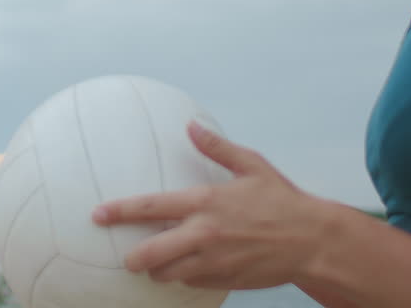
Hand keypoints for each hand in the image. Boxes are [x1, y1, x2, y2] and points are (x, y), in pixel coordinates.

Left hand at [91, 121, 331, 290]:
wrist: (313, 241)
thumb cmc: (282, 200)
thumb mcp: (251, 166)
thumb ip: (217, 147)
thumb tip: (192, 126)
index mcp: (206, 202)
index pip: (150, 207)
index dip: (119, 212)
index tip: (97, 215)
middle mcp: (204, 234)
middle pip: (150, 254)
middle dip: (131, 258)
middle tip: (127, 256)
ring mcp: (214, 262)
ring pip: (167, 274)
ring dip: (157, 270)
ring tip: (158, 263)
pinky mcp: (225, 281)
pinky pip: (191, 283)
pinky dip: (184, 277)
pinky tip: (188, 268)